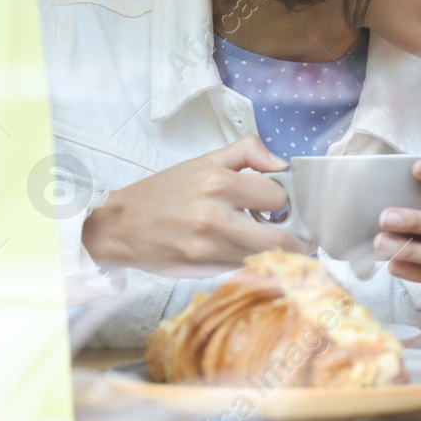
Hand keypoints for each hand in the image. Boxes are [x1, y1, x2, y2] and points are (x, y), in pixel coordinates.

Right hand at [81, 135, 311, 276]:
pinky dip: (252, 263)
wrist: (119, 225)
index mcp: (219, 182)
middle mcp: (215, 216)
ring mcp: (208, 246)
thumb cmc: (164, 192)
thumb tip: (281, 163)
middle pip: (280, 240)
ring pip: (264, 258)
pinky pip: (242, 268)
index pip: (278, 197)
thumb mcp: (204, 161)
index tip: (282, 207)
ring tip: (273, 245)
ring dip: (276, 255)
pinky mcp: (201, 268)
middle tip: (301, 240)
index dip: (284, 202)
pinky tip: (246, 253)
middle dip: (297, 242)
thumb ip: (246, 152)